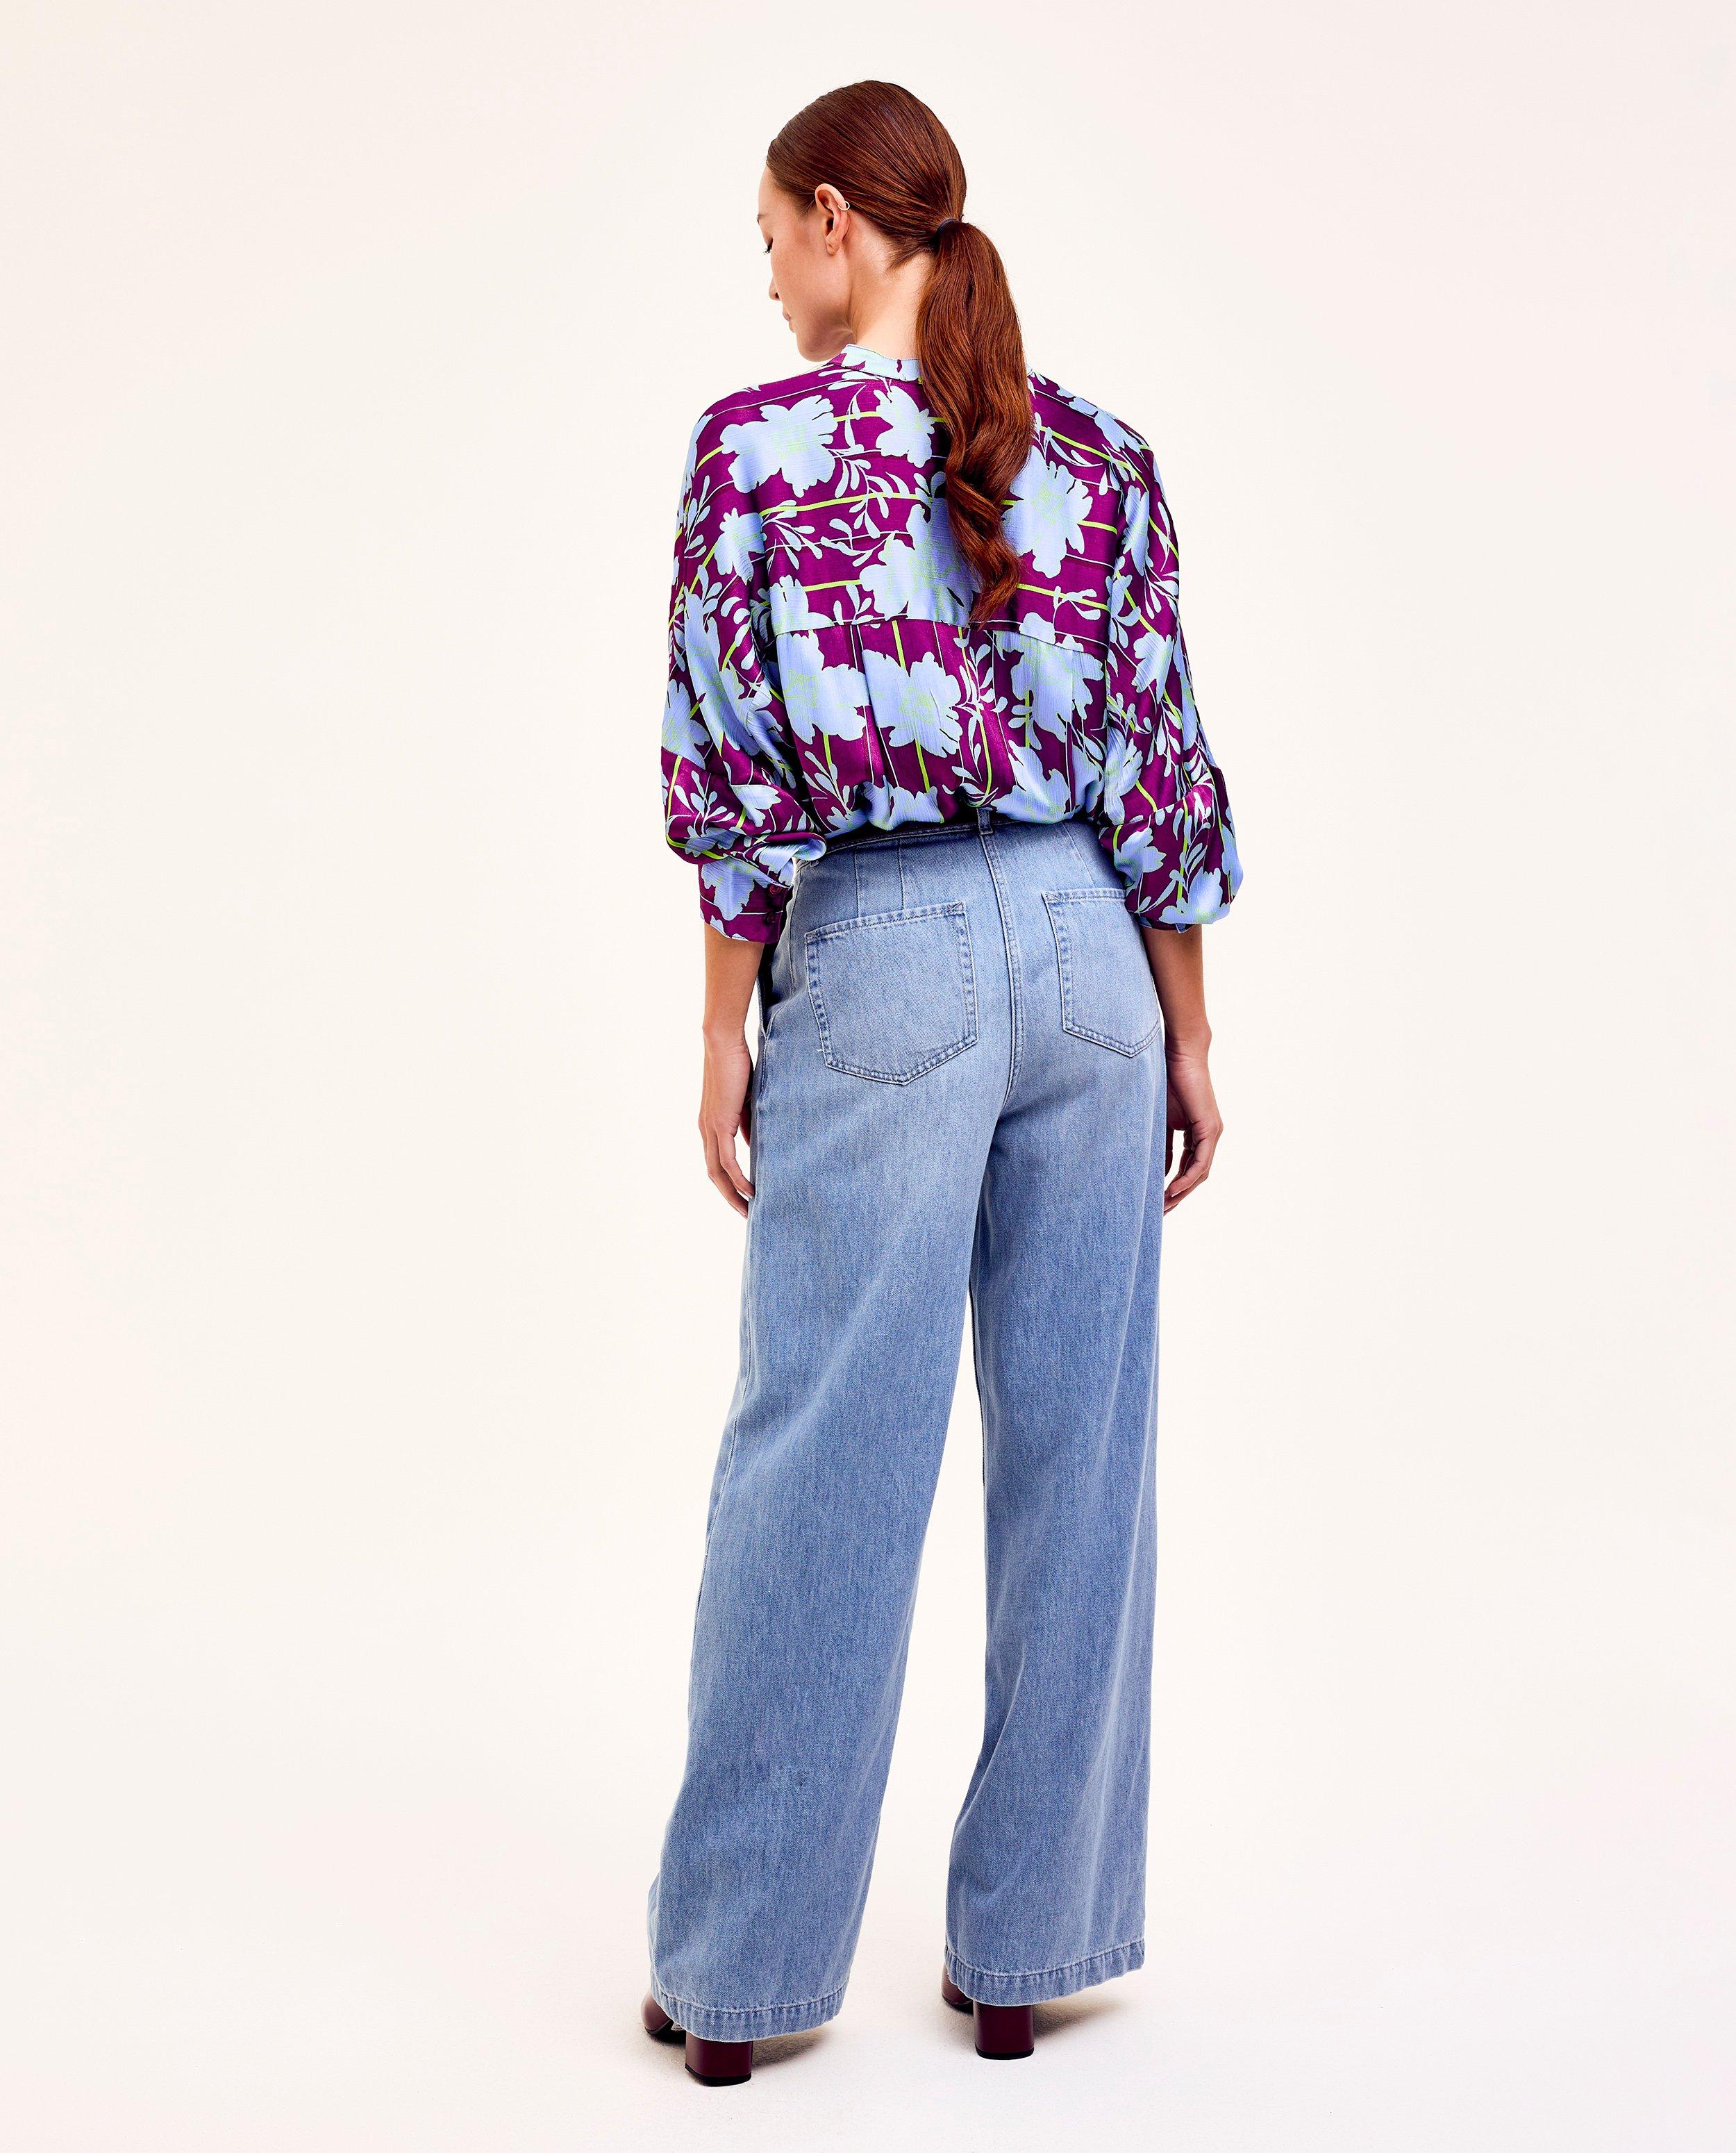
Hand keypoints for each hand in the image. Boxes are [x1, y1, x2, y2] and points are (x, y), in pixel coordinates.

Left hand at [699, 1030, 754, 1216]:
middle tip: (747, 1214)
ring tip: (750, 1210)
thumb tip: (756, 1144)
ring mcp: (710, 1128)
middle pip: (714, 1175)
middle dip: (730, 1197)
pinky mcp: (719, 1124)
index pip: (717, 1162)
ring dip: (733, 1194)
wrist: (723, 1044)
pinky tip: (751, 1191)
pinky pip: (726, 1160)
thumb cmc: (737, 1065)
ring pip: (718, 1172)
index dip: (729, 1182)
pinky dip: (738, 1178)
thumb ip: (748, 1124)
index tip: (746, 1197)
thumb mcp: (746, 1101)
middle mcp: (706, 1130)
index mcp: (711, 1125)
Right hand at [1162, 1039, 1222, 1210]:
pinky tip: (1172, 1189)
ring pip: (1200, 1172)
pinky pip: (1200, 1161)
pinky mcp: (1209, 1128)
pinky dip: (1187, 1177)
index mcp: (1196, 1132)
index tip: (1157, 1201)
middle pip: (1195, 1174)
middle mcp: (1208, 1135)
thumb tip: (1157, 1171)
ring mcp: (1211, 1132)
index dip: (1173, 1185)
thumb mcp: (1159, 1119)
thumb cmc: (1166, 1079)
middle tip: (1160, 1213)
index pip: (1187, 1166)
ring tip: (1164, 1207)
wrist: (1179, 1054)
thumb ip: (1160, 1144)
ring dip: (1183, 1191)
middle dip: (1178, 1195)